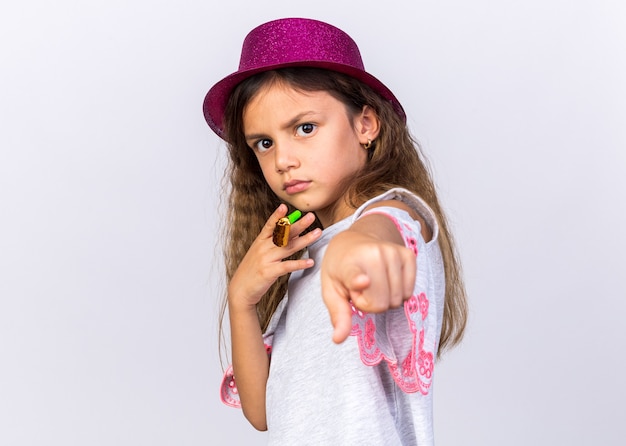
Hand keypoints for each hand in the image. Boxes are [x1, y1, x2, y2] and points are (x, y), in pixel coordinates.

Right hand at [228, 204, 321, 310]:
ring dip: (305, 240)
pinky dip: (299, 264)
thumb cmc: (253, 270)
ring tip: (318, 233)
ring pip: (288, 247)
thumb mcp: (260, 253)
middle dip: (298, 224)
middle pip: (283, 234)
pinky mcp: (269, 272)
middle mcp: (262, 248)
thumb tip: (293, 232)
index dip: (277, 216)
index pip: (270, 225)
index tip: (284, 206)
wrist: (240, 289)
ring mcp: (265, 260)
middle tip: (311, 216)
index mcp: (260, 242)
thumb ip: (274, 242)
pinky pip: (287, 266)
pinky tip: (310, 262)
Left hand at [321, 221, 415, 343]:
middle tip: (361, 288)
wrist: (354, 240)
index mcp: (349, 263)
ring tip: (372, 282)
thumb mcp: (331, 289)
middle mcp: (374, 254)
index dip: (358, 280)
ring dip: (385, 298)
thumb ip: (338, 314)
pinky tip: (386, 279)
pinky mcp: (408, 255)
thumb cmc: (340, 268)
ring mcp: (394, 252)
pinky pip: (409, 292)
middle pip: (382, 303)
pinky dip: (398, 292)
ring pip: (397, 299)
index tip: (362, 281)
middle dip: (371, 303)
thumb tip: (338, 339)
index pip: (356, 275)